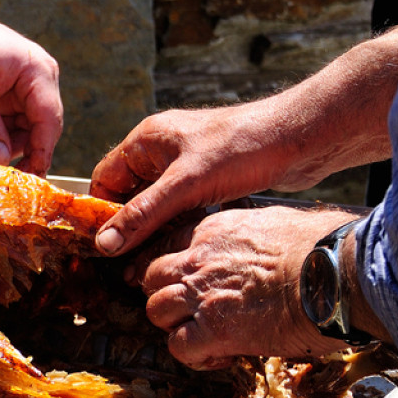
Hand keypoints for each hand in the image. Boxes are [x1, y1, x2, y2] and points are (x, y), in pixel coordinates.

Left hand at [0, 12, 61, 174]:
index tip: (30, 178)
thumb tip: (2, 161)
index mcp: (38, 70)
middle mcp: (39, 79)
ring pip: (25, 129)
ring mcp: (26, 87)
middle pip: (41, 127)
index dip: (42, 150)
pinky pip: (11, 123)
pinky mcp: (11, 94)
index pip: (49, 118)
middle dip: (18, 149)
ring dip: (3, 143)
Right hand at [92, 26, 397, 256]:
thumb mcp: (185, 185)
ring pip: (156, 199)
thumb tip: (104, 244)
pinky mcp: (209, 174)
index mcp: (146, 139)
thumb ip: (143, 214)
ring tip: (156, 255)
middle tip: (129, 259)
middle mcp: (162, 147)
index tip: (102, 247)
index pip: (104, 178)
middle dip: (128, 222)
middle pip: (128, 190)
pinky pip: (180, 201)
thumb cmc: (240, 148)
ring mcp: (186, 161)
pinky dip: (178, 219)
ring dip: (155, 224)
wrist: (297, 138)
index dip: (100, 212)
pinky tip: (185, 240)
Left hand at [138, 206, 356, 368]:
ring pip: (156, 310)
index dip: (174, 266)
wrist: (335, 271)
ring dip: (174, 324)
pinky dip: (193, 355)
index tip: (184, 279)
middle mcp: (199, 260)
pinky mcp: (215, 330)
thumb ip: (250, 233)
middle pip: (153, 276)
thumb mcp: (274, 220)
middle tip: (188, 307)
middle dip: (166, 292)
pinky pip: (179, 346)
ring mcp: (202, 295)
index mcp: (214, 230)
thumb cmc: (319, 245)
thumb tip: (263, 238)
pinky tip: (216, 354)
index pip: (170, 244)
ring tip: (201, 332)